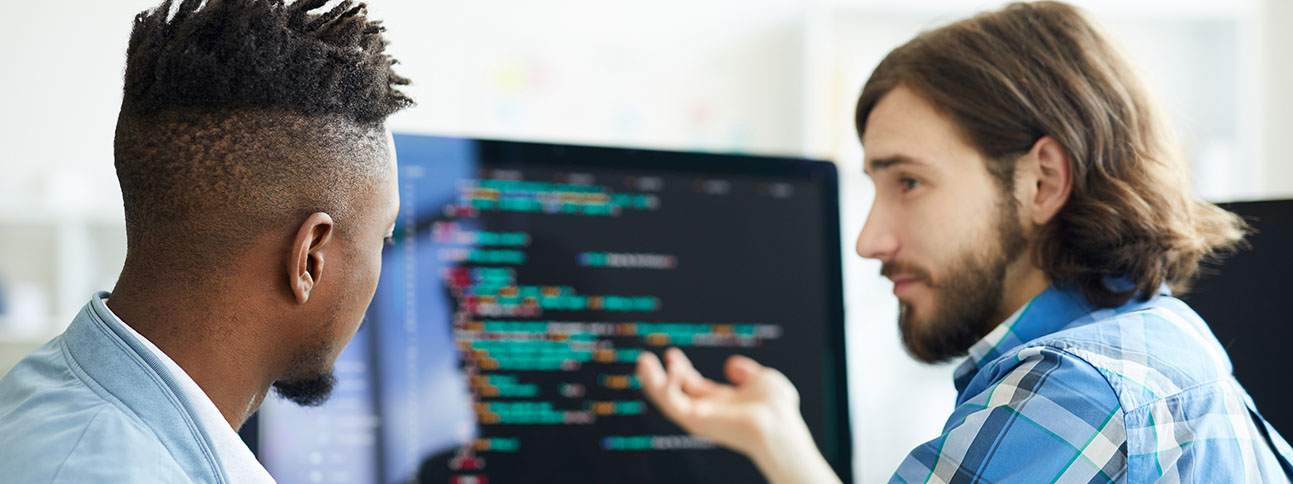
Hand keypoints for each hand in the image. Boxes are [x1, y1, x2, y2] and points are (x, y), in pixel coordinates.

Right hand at [637, 348, 840, 483]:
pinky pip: (673, 404)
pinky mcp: (695, 421)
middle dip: (657, 377)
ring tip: (642, 362)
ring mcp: (700, 417)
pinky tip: (671, 368)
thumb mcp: (761, 379)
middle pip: (674, 394)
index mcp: (720, 402)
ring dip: (651, 382)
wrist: (779, 424)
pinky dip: (667, 386)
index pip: (691, 386)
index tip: (670, 353)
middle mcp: (708, 411)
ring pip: (666, 401)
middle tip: (644, 358)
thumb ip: (745, 372)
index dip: (679, 369)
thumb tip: (730, 365)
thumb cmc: (778, 407)